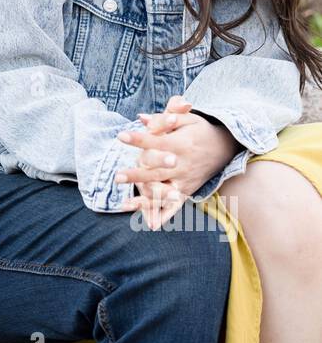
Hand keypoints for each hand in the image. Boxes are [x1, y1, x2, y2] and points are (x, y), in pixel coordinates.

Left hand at [115, 95, 237, 229]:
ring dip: (144, 199)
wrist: (224, 147)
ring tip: (125, 203)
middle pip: (157, 171)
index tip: (121, 135)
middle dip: (137, 175)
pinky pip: (175, 206)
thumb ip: (165, 117)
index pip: (157, 142)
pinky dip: (165, 216)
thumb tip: (141, 118)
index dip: (139, 139)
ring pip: (163, 192)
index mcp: (182, 144)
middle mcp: (184, 165)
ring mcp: (186, 180)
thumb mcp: (188, 118)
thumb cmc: (200, 130)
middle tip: (117, 177)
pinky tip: (151, 224)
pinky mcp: (188, 191)